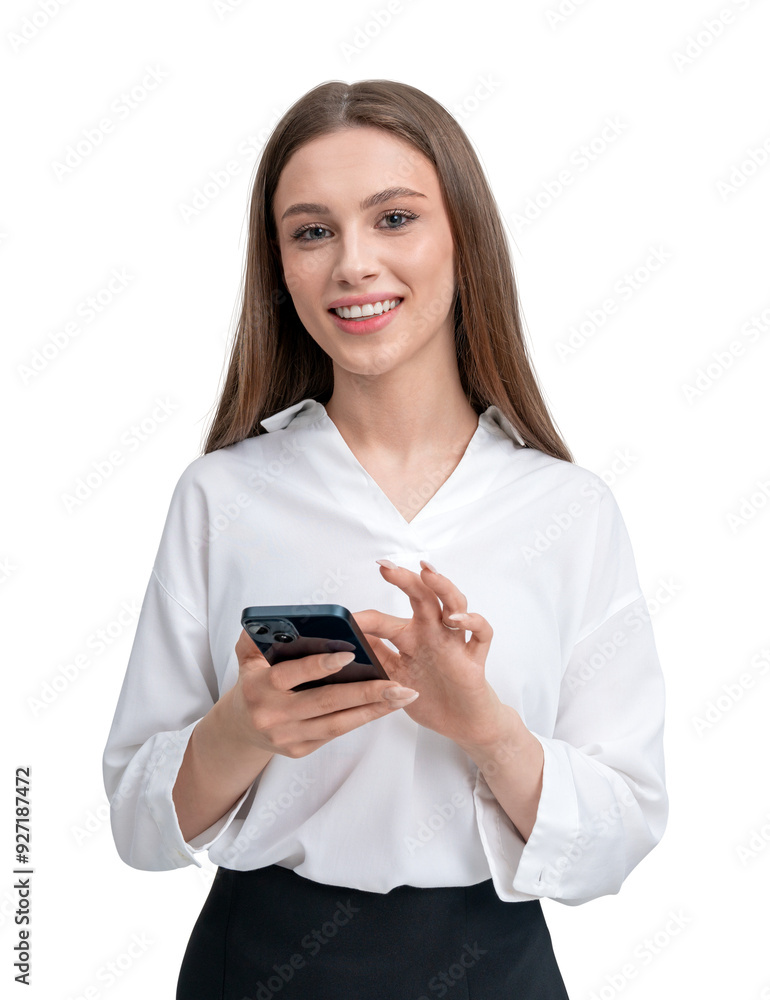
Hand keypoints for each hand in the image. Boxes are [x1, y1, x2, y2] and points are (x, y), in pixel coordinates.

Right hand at [226, 628, 419, 759]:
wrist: (241, 729)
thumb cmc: (252, 684)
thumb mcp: (246, 657)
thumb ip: (258, 635)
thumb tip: (280, 618)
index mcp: (258, 688)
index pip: (292, 675)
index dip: (320, 665)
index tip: (350, 655)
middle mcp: (273, 716)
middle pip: (325, 703)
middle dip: (365, 693)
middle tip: (397, 684)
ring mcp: (288, 737)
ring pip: (338, 723)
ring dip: (374, 709)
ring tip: (403, 695)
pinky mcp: (301, 750)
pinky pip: (337, 732)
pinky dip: (362, 718)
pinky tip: (385, 706)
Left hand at [353, 560, 504, 748]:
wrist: (461, 723)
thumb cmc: (430, 695)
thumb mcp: (394, 677)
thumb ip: (376, 657)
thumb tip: (346, 641)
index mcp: (410, 638)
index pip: (384, 620)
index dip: (364, 619)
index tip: (344, 618)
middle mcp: (432, 634)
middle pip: (421, 598)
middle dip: (405, 580)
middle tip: (386, 568)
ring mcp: (454, 643)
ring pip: (453, 605)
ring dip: (441, 587)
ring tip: (427, 574)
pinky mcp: (474, 659)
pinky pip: (481, 635)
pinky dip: (473, 622)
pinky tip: (457, 620)